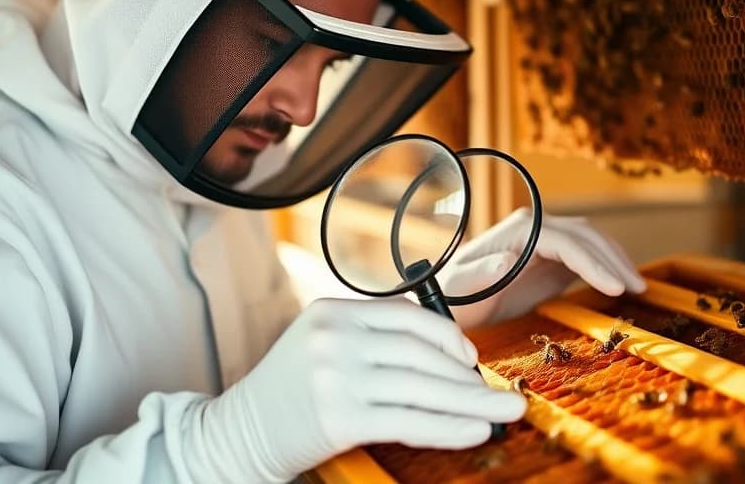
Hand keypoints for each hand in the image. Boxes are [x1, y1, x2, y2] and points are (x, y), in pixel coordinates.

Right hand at [184, 298, 524, 482]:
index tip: (472, 360)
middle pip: (421, 353)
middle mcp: (335, 338)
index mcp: (333, 311)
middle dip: (469, 378)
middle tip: (504, 394)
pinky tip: (475, 431)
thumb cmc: (289, 393)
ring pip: (422, 388)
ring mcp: (335, 377)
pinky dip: (448, 428)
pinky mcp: (339, 417)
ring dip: (471, 403)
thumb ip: (372, 337)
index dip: (449, 338)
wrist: (239, 433)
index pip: (408, 315)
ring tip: (505, 413)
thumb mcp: (322, 345)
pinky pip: (408, 421)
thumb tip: (447, 352)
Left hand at [441, 208, 645, 328]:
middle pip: (586, 236)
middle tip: (638, 290)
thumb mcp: (462, 289)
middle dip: (614, 260)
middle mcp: (534, 228)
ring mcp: (544, 242)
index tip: (615, 287)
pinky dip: (606, 269)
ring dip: (616, 262)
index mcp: (518, 230)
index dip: (594, 262)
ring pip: (591, 243)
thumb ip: (482, 274)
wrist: (448, 303)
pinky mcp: (550, 260)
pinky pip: (586, 258)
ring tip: (639, 289)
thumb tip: (506, 259)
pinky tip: (621, 286)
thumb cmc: (452, 297)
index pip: (566, 241)